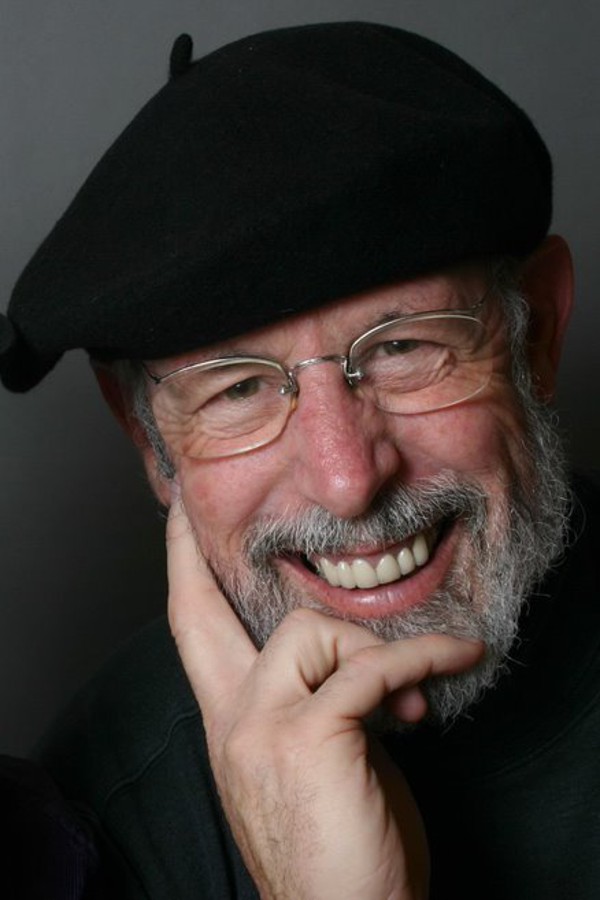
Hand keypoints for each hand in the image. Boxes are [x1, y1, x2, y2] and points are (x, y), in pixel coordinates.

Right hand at [167, 494, 483, 899]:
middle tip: (192, 510)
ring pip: (311, 630)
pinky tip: (456, 660)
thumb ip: (316, 709)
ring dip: (374, 650)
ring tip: (408, 699)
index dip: (183, 572)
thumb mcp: (311, 769)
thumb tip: (365, 670)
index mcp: (230, 730)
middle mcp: (232, 723)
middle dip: (193, 555)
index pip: (192, 637)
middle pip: (207, 614)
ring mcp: (262, 728)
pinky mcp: (309, 737)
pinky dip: (424, 658)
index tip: (178, 522)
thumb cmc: (340, 853)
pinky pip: (372, 667)